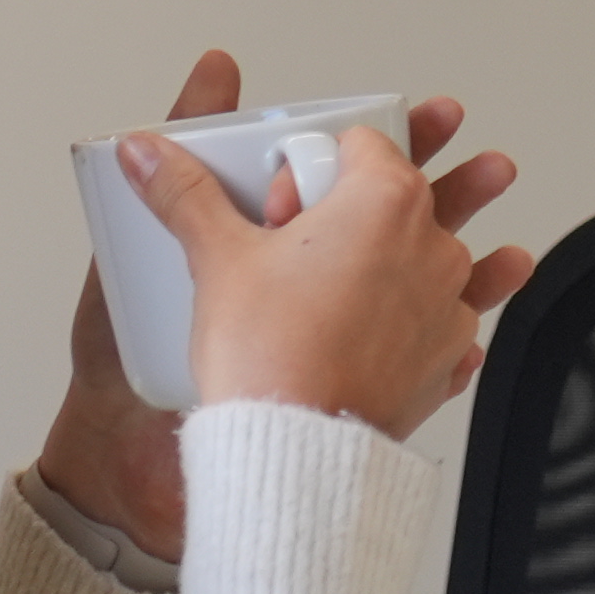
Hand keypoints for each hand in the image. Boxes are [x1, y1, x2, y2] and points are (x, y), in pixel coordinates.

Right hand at [40, 55, 531, 524]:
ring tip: (425, 236)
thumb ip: (183, 193)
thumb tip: (147, 152)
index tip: (283, 204)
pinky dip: (428, 320)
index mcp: (384, 199)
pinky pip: (447, 323)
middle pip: (409, 193)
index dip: (315, 168)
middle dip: (369, 198)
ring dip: (427, 249)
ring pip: (445, 256)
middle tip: (333, 210)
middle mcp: (430, 245)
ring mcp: (447, 303)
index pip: (360, 145)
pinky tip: (405, 326)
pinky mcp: (446, 358)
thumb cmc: (268, 356)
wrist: (296, 448)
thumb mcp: (217, 259)